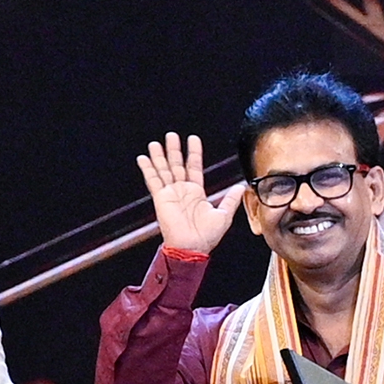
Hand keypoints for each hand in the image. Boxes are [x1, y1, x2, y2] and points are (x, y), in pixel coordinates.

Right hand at [138, 130, 243, 255]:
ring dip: (159, 156)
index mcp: (196, 192)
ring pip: (163, 170)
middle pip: (176, 164)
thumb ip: (230, 199)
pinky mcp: (161, 198)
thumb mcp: (224, 215)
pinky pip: (153, 181)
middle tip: (171, 135)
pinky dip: (147, 169)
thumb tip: (241, 187)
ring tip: (155, 143)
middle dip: (174, 150)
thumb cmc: (207, 236)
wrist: (192, 248)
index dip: (194, 152)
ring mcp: (170, 193)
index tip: (192, 138)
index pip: (194, 166)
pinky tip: (143, 159)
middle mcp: (182, 190)